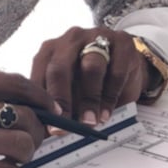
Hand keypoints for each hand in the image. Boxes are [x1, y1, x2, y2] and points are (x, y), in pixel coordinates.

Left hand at [31, 26, 148, 126]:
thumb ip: (60, 102)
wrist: (127, 62)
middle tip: (64, 125)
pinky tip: (106, 114)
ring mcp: (97, 37)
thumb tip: (48, 130)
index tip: (46, 124)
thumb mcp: (72, 87)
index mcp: (52, 49)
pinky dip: (110, 96)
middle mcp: (70, 40)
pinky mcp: (122, 44)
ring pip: (90, 67)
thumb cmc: (91, 78)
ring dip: (89, 99)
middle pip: (60, 67)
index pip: (40, 71)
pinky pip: (116, 71)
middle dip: (61, 99)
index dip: (41, 99)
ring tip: (90, 122)